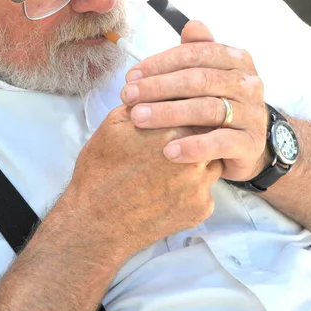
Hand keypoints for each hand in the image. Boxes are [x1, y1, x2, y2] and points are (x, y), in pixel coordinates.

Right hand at [66, 105, 222, 260]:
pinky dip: (193, 186)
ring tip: (172, 164)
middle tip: (178, 136)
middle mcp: (194, 155)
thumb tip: (160, 90)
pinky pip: (207, 188)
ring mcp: (201, 185)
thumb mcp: (114, 124)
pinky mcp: (201, 208)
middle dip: (198, 130)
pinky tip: (169, 188)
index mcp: (173, 129)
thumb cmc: (100, 171)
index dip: (189, 107)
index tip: (181, 110)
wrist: (96, 221)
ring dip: (200, 157)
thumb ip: (145, 103)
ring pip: (213, 160)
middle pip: (211, 132)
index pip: (198, 106)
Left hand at [120, 20, 269, 180]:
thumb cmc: (219, 101)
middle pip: (198, 80)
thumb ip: (197, 50)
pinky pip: (220, 143)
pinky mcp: (250, 143)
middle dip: (157, 87)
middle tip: (127, 97)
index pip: (194, 54)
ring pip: (206, 109)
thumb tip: (192, 25)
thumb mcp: (208, 73)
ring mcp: (252, 113)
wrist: (247, 142)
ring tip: (138, 118)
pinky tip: (168, 151)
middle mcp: (247, 82)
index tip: (130, 77)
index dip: (159, 64)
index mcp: (235, 59)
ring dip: (168, 113)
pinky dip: (193, 146)